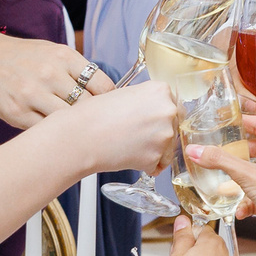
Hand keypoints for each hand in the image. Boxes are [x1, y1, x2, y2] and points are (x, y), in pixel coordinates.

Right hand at [0, 31, 115, 127]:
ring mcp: (32, 94)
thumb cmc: (22, 58)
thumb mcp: (52, 52)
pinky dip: (51, 134)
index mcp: (63, 56)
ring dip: (72, 129)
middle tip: (92, 126)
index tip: (106, 109)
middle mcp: (49, 73)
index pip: (103, 86)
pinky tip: (53, 133)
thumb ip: (78, 70)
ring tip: (74, 132)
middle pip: (87, 107)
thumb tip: (108, 95)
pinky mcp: (16, 112)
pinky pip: (44, 130)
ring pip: (67, 121)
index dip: (108, 102)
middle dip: (92, 118)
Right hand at [44, 78, 178, 175]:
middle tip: (135, 135)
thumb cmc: (95, 115)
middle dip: (159, 133)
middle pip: (174, 126)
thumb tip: (159, 112)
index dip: (159, 116)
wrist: (81, 136)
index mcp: (161, 91)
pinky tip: (128, 156)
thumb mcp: (126, 95)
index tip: (147, 121)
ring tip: (128, 145)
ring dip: (153, 150)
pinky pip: (157, 165)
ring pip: (168, 147)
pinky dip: (145, 164)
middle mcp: (168, 110)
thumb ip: (148, 100)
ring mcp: (165, 135)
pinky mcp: (156, 157)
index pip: (174, 106)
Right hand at [183, 113, 255, 255]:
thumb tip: (197, 151)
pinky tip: (240, 208)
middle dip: (239, 152)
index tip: (230, 121)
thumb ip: (220, 161)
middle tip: (224, 149)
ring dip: (240, 179)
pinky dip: (246, 200)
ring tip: (226, 179)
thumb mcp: (247, 174)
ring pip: (255, 172)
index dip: (244, 121)